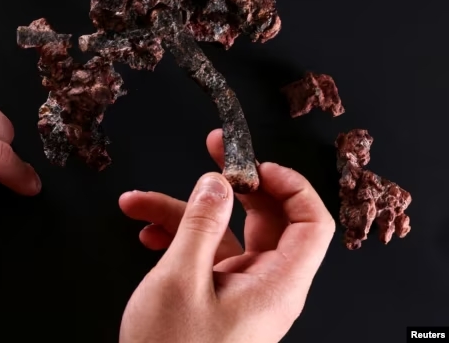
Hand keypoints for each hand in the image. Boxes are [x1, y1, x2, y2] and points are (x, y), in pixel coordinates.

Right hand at [117, 129, 335, 342]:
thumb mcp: (179, 280)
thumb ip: (199, 224)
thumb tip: (218, 182)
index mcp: (276, 285)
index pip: (311, 223)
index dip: (288, 184)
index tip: (252, 161)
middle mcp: (266, 287)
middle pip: (266, 220)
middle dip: (232, 184)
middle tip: (210, 151)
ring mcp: (241, 292)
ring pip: (223, 235)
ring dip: (182, 213)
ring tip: (137, 203)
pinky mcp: (217, 299)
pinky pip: (205, 255)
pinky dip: (177, 239)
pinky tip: (146, 233)